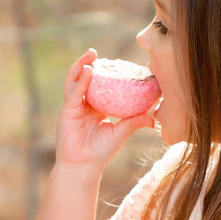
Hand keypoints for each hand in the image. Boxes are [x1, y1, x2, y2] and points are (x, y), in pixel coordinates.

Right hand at [54, 48, 154, 174]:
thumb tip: (153, 118)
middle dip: (88, 64)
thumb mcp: (120, 134)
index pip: (98, 86)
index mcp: (94, 109)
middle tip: (95, 52)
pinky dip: (80, 81)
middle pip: (83, 80)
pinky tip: (87, 71)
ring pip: (75, 82)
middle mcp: (82, 105)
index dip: (104, 74)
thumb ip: (134, 122)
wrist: (84, 167)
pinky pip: (74, 93)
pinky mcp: (67, 112)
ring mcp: (73, 107)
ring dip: (81, 66)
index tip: (114, 63)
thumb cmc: (100, 153)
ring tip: (90, 55)